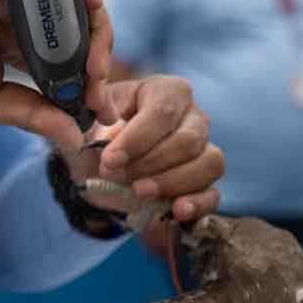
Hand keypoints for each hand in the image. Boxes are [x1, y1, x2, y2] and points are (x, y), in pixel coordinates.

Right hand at [0, 0, 115, 151]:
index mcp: (14, 42)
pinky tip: (88, 26)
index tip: (100, 115)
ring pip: (77, 0)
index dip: (89, 84)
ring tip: (93, 70)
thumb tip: (75, 138)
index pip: (66, 57)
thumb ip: (34, 114)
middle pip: (79, 29)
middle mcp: (19, 13)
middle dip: (98, 65)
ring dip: (96, 35)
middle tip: (100, 99)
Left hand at [93, 75, 223, 221]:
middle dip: (150, 163)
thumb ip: (95, 116)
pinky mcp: (205, 182)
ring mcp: (205, 150)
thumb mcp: (89, 119)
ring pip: (209, 164)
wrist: (100, 166)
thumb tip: (110, 126)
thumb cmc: (98, 134)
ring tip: (139, 192)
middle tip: (118, 176)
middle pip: (188, 140)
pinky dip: (197, 204)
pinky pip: (213, 193)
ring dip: (171, 183)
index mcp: (167, 92)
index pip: (162, 112)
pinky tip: (177, 210)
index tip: (109, 159)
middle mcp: (194, 117)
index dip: (136, 140)